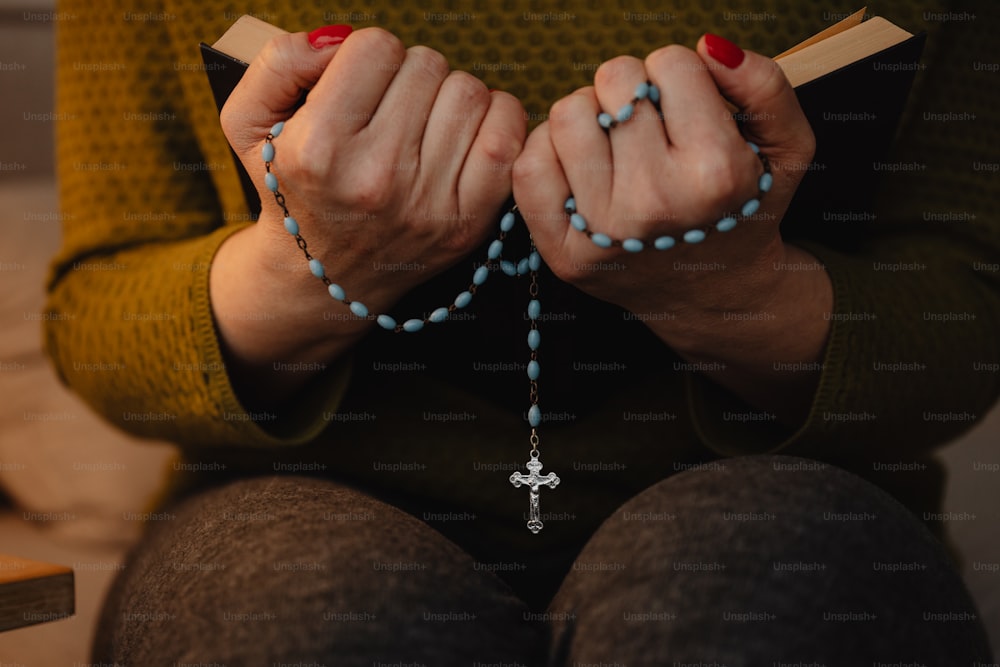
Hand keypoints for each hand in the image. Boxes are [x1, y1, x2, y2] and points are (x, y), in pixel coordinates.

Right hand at [212, 27, 525, 408]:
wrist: (325, 276)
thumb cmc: (292, 189)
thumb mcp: (248, 123)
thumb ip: (280, 62)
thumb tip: (339, 38)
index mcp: (320, 149)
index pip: (376, 47)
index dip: (368, 58)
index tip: (359, 87)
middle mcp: (376, 178)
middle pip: (426, 65)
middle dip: (408, 77)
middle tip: (389, 112)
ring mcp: (428, 203)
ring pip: (468, 92)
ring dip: (448, 97)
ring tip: (421, 126)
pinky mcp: (470, 220)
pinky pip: (507, 134)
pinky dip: (494, 119)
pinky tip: (463, 134)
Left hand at [513, 35, 829, 423]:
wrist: (713, 295)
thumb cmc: (744, 211)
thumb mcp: (786, 149)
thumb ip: (765, 85)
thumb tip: (707, 46)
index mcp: (715, 173)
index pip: (671, 62)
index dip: (679, 77)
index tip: (687, 111)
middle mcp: (655, 203)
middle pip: (614, 80)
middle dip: (633, 92)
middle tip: (650, 129)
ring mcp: (603, 230)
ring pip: (567, 114)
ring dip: (590, 117)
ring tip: (616, 146)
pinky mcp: (562, 251)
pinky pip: (529, 163)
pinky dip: (551, 153)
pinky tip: (583, 169)